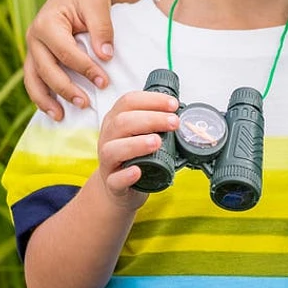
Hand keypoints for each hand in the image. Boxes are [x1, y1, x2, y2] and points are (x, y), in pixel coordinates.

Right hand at [23, 0, 116, 119]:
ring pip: (33, 79)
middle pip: (46, 70)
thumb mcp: (97, 5)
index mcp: (47, 23)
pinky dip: (41, 97)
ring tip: (62, 116)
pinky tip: (54, 110)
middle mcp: (34, 37)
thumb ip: (101, 29)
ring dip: (46, 100)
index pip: (65, 52)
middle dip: (66, 89)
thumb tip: (105, 56)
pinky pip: (34, 80)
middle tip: (86, 103)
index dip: (84, 68)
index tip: (104, 81)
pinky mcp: (36, 56)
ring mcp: (32, 48)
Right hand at [96, 91, 180, 209]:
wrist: (119, 188)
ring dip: (136, 144)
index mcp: (116, 120)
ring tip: (157, 142)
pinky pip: (114, 180)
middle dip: (151, 119)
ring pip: (113, 149)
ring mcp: (107, 162)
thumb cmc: (134, 155)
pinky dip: (125, 175)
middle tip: (174, 123)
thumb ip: (155, 122)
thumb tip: (180, 114)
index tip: (173, 105)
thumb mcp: (140, 133)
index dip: (152, 100)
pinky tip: (137, 171)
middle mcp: (108, 138)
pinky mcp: (111, 184)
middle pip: (123, 122)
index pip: (129, 101)